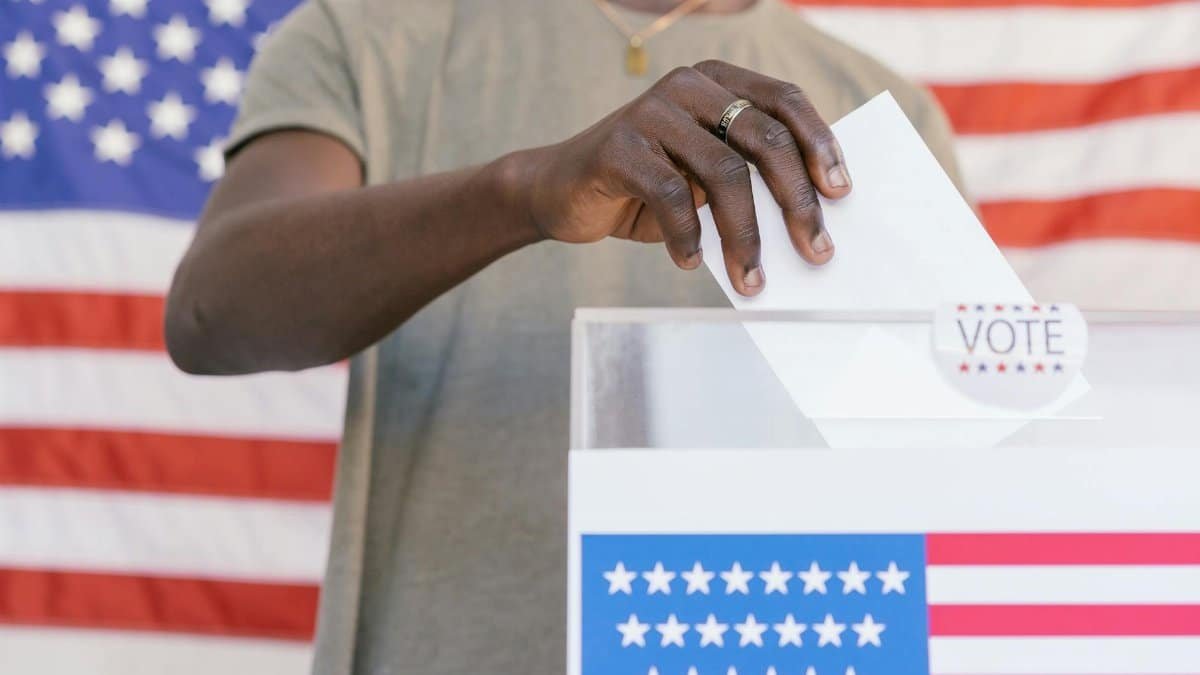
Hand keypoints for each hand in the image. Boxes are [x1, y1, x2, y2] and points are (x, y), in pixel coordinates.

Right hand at [525, 59, 850, 295]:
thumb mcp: (702, 176)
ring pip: (723, 172)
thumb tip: (810, 218)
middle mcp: (688, 87)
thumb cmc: (645, 188)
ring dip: (745, 235)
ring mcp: (651, 111)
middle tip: (815, 251)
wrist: (559, 191)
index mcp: (717, 82)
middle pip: (763, 139)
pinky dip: (687, 237)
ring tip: (751, 278)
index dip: (820, 144)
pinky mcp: (618, 146)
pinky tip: (691, 263)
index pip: (784, 101)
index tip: (842, 193)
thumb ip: (745, 177)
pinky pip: (670, 194)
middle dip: (796, 201)